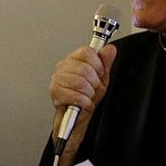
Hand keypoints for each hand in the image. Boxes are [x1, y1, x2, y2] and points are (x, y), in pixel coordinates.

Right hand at [48, 43, 117, 163]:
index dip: (98, 64)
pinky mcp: (55, 92)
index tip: (99, 73)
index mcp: (73, 59)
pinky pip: (75, 95)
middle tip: (93, 88)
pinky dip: (84, 102)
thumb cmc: (87, 96)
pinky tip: (84, 103)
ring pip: (80, 82)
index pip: (86, 52)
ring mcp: (57, 79)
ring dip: (89, 93)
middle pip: (85, 68)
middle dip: (94, 82)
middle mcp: (62, 67)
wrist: (78, 117)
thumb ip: (106, 62)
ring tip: (88, 96)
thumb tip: (109, 49)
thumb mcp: (102, 78)